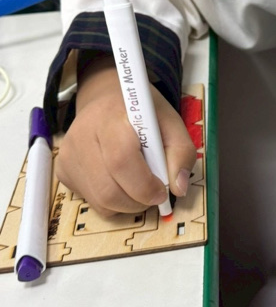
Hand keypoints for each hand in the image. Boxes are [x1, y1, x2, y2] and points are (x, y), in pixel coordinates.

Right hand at [56, 56, 196, 216]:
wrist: (105, 101)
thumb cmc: (140, 113)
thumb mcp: (170, 121)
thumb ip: (181, 152)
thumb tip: (178, 188)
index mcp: (110, 117)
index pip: (121, 160)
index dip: (144, 184)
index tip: (162, 190)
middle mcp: (81, 136)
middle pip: (108, 190)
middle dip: (138, 201)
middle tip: (154, 194)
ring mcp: (68, 155)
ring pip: (100, 201)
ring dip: (127, 204)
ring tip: (138, 185)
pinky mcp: (62, 170)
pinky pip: (91, 201)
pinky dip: (112, 201)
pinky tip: (118, 180)